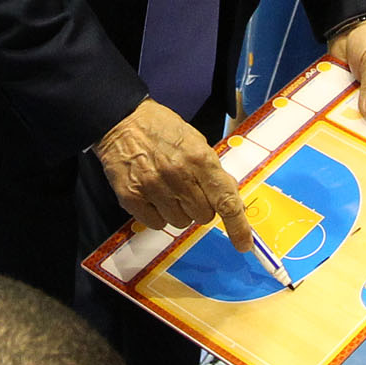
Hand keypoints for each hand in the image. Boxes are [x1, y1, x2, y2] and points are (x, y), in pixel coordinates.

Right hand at [100, 99, 250, 245]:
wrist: (121, 120)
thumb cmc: (162, 129)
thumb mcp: (196, 141)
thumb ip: (212, 171)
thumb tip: (231, 200)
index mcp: (200, 159)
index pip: (225, 200)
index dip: (238, 226)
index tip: (244, 244)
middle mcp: (178, 176)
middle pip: (203, 217)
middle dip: (200, 207)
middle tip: (189, 189)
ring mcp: (153, 188)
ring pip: (179, 223)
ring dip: (178, 211)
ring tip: (167, 188)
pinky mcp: (131, 198)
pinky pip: (156, 224)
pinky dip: (157, 214)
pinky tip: (152, 194)